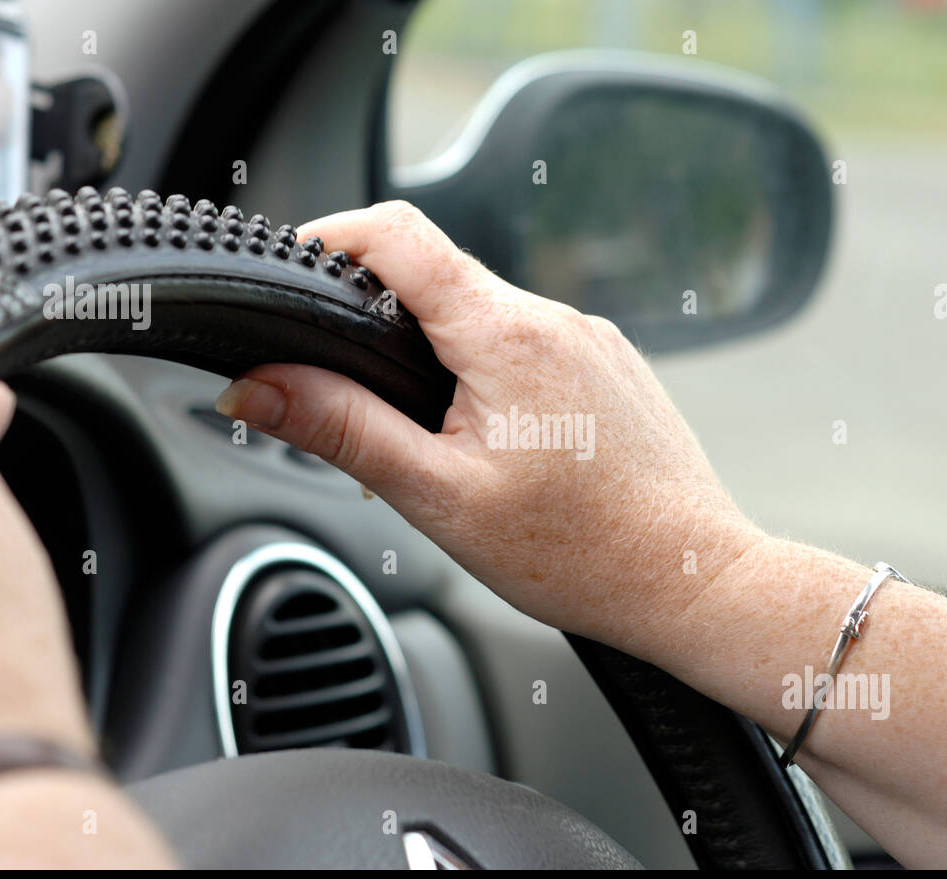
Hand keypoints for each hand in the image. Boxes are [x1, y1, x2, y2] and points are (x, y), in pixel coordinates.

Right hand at [215, 201, 760, 652]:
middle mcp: (555, 318)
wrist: (691, 577)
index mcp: (506, 334)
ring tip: (438, 440)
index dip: (331, 236)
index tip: (292, 268)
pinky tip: (502, 445)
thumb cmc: (580, 551)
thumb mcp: (439, 496)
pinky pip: (532, 345)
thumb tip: (255, 389)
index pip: (397, 233)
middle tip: (353, 392)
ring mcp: (592, 339)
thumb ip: (342, 431)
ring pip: (487, 316)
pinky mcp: (611, 366)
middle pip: (440, 278)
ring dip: (442, 356)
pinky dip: (493, 374)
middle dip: (382, 319)